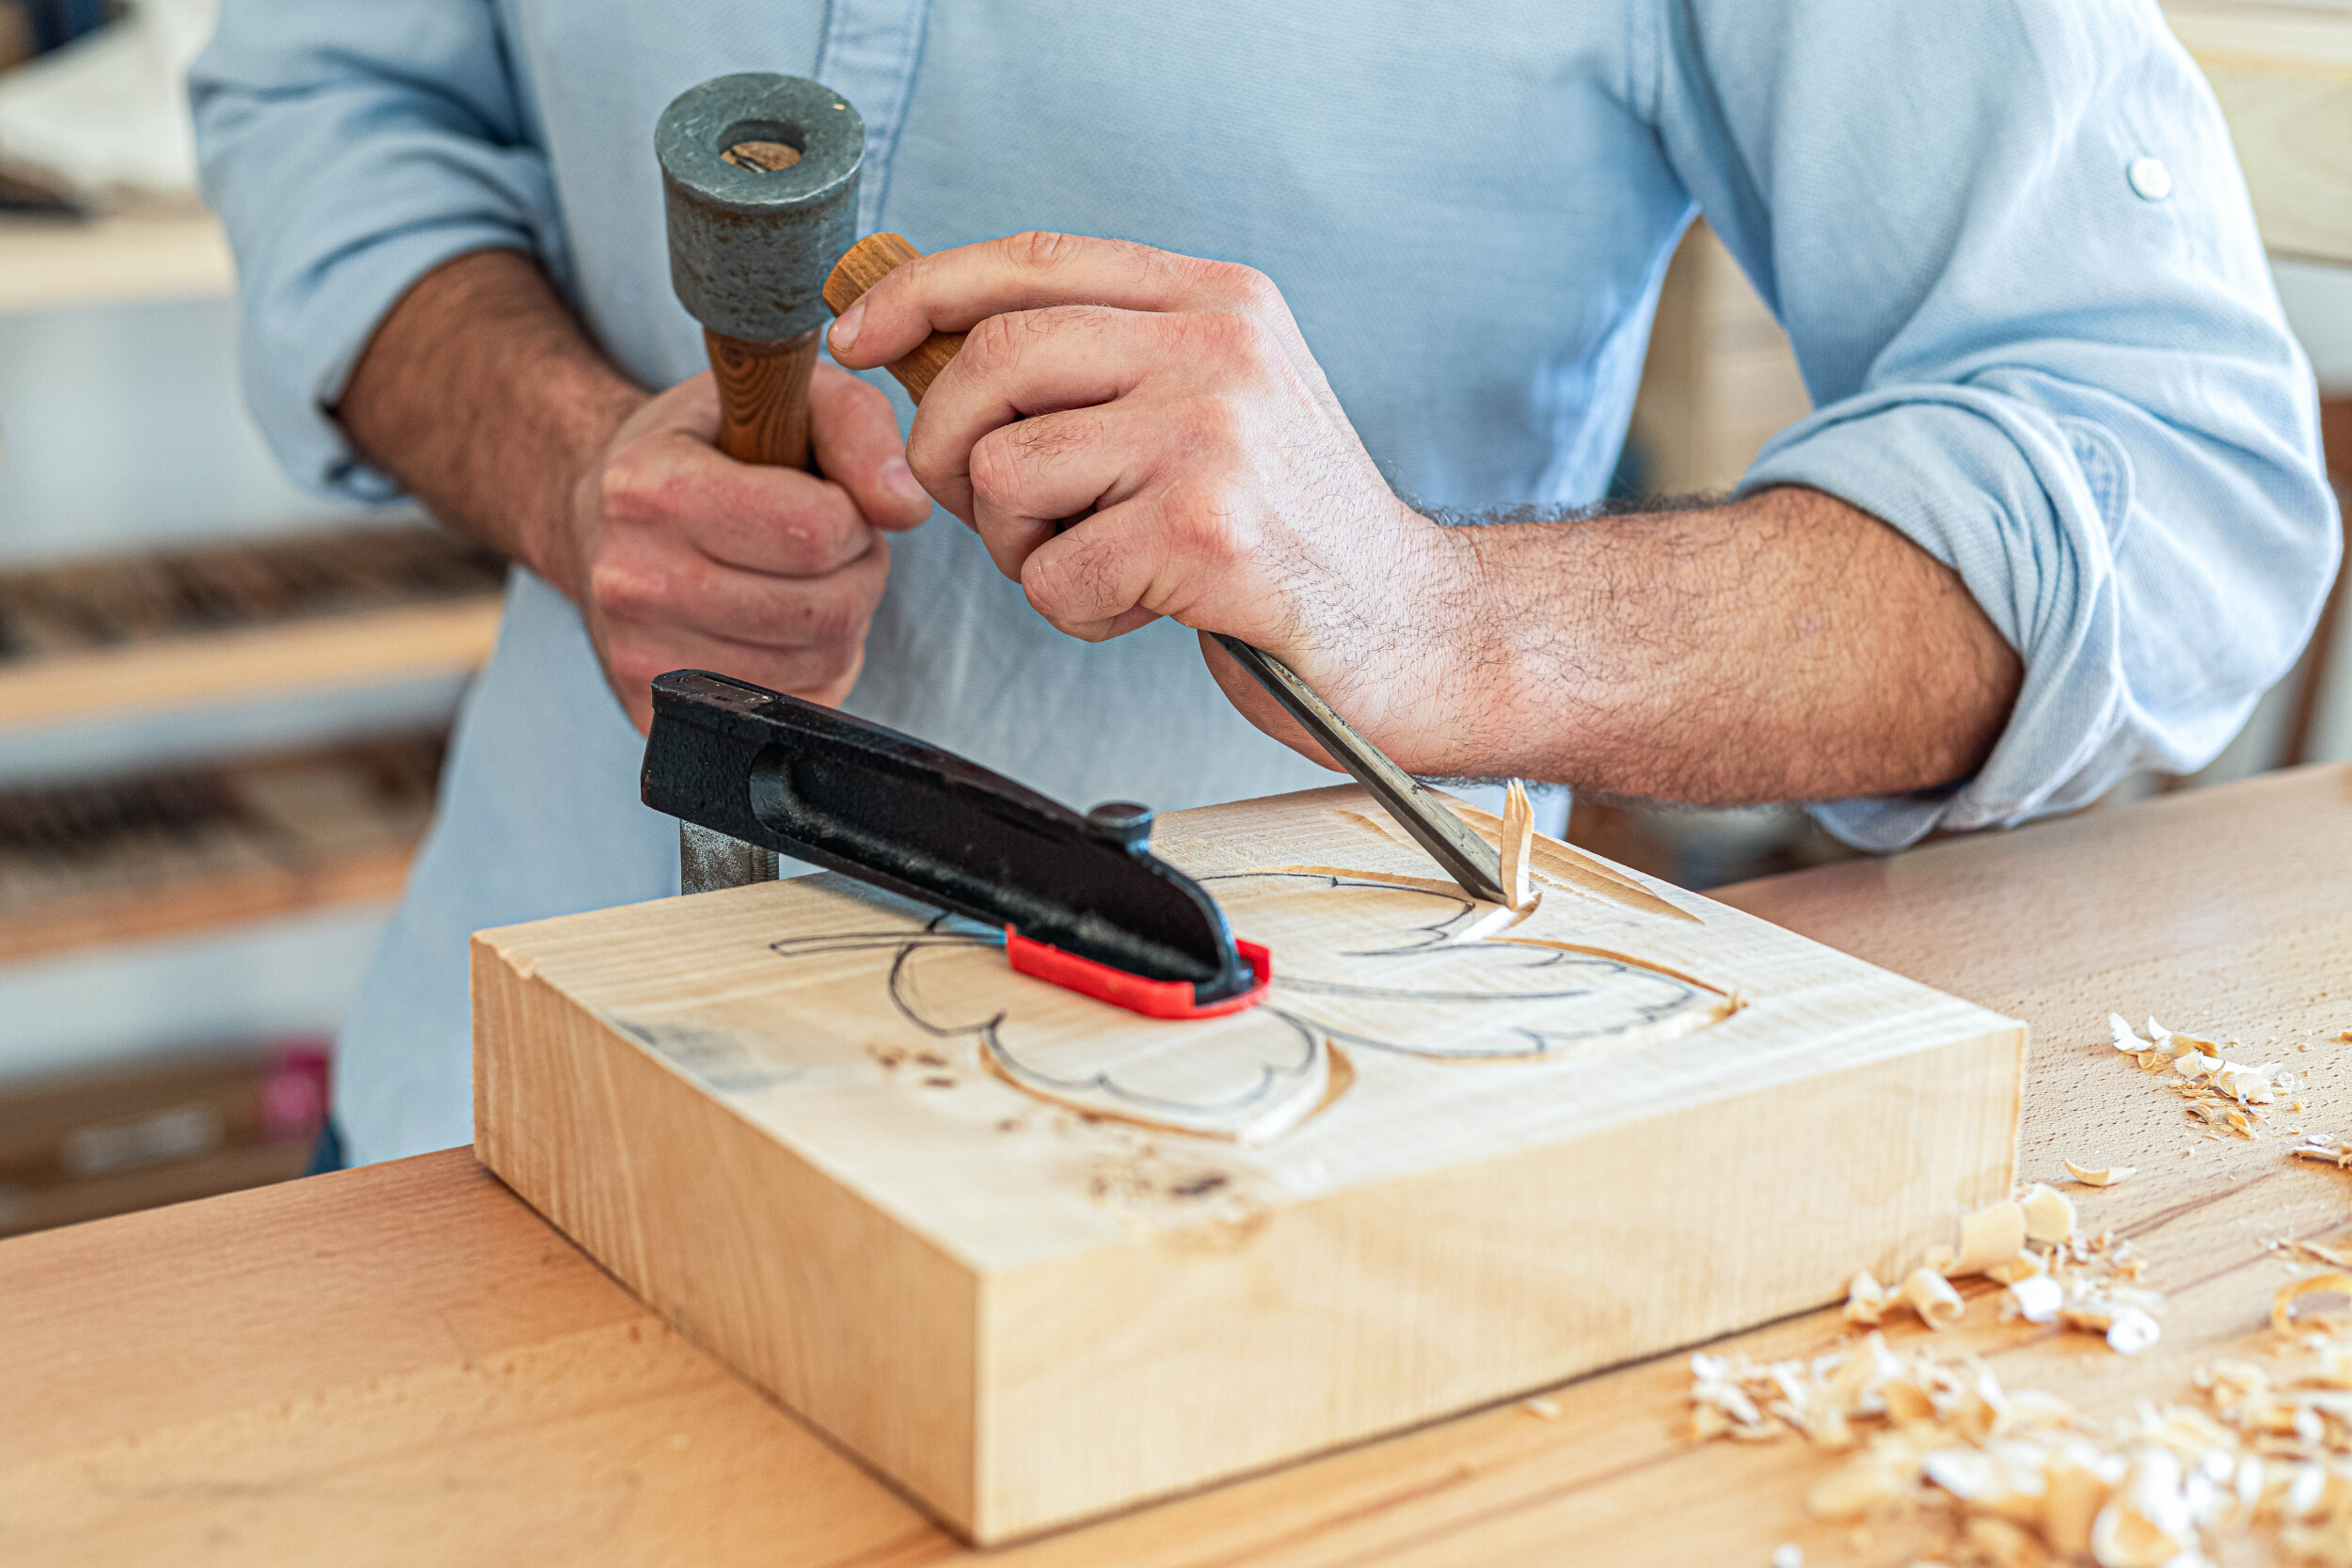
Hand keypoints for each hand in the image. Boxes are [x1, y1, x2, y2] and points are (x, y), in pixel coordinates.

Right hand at [545, 363, 931, 731]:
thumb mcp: (778, 395)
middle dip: (859, 571)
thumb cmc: (709, 450)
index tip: (833, 500)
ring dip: (843, 621)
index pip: (812, 531)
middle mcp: (631, 578)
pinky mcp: (654, 710)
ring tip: (808, 580)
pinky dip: (814, 670)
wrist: (602, 521)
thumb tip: (907, 507)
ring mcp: (638, 655)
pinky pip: (793, 707)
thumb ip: (856, 427)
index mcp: (650, 488)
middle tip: (835, 546)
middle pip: (824, 607)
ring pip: (818, 661)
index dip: (854, 517)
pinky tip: (783, 628)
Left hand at [824, 232, 1484, 774]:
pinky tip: (1144, 608)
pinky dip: (1075, 611)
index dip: (923, 290)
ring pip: (1006, 473)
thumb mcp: (1219, 406)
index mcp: (1219, 301)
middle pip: (993, 360)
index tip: (856, 333)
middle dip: (949, 447)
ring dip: (1018, 547)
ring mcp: (1214, 436)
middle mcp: (1219, 349)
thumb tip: (942, 358)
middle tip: (984, 506)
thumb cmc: (1297, 536)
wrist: (1417, 632)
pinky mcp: (1204, 532)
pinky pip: (1052, 573)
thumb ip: (1110, 366)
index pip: (1035, 260)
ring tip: (1096, 563)